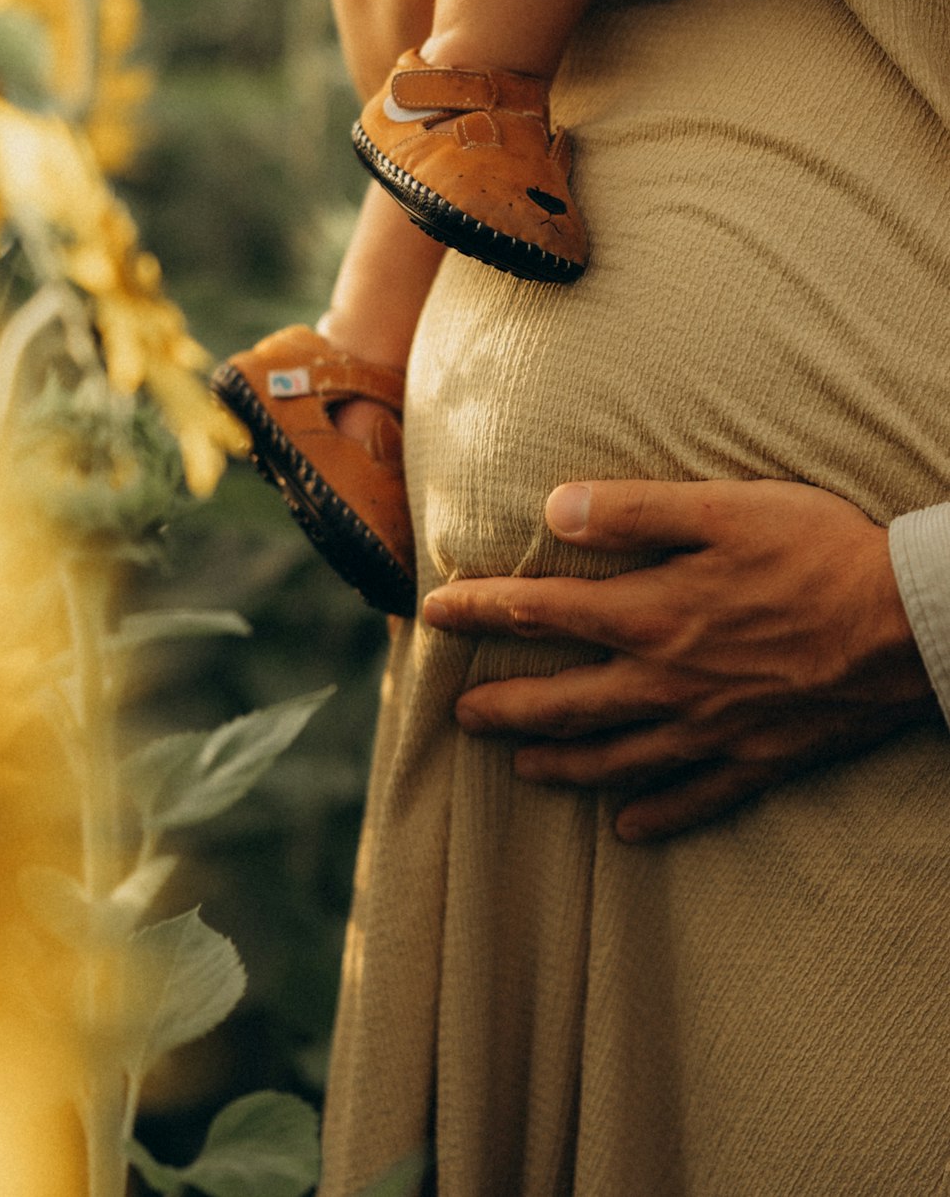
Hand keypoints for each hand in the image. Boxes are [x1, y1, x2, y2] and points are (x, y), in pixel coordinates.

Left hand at [423, 479, 936, 839]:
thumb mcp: (726, 509)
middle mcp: (666, 683)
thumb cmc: (819, 553)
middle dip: (503, 708)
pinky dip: (654, 815)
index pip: (541, 612)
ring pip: (614, 760)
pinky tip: (627, 829)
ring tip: (520, 768)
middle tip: (460, 717)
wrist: (909, 626)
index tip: (433, 614)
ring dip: (558, 766)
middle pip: (562, 703)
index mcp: (653, 615)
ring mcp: (709, 731)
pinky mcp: (756, 761)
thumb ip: (637, 510)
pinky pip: (692, 800)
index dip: (480, 612)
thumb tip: (555, 507)